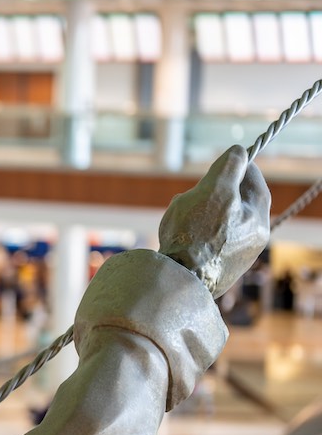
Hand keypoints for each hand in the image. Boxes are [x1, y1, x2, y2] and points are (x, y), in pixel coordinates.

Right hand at [158, 145, 270, 298]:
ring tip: (179, 217)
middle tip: (194, 191)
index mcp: (258, 220)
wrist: (176, 281)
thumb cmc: (196, 234)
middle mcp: (251, 241)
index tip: (222, 161)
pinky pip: (204, 243)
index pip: (254, 182)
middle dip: (212, 193)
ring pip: (216, 223)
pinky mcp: (213, 271)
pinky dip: (192, 234)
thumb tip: (238, 152)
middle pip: (234, 203)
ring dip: (198, 214)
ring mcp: (232, 258)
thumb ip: (229, 167)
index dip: (238, 167)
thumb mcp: (214, 190)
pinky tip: (177, 238)